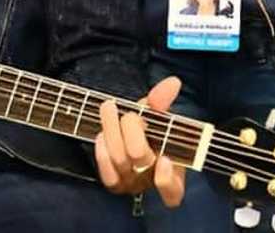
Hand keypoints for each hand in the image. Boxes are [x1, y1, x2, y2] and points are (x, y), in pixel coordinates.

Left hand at [94, 75, 185, 207]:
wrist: (131, 136)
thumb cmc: (151, 129)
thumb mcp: (158, 114)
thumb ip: (163, 100)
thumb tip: (173, 82)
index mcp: (173, 171)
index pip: (173, 191)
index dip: (167, 180)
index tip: (165, 159)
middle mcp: (152, 181)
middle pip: (141, 161)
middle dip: (133, 133)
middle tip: (131, 115)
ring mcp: (132, 183)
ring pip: (120, 161)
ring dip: (113, 131)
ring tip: (109, 107)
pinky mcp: (114, 182)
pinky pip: (105, 172)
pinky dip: (102, 152)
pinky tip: (101, 134)